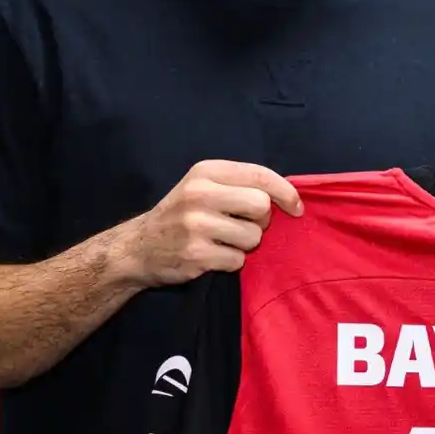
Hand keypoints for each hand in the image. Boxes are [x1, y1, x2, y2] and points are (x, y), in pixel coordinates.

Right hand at [118, 160, 303, 287]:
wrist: (138, 248)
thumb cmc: (180, 215)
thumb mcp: (202, 186)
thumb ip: (239, 184)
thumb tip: (288, 196)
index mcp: (205, 171)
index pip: (260, 175)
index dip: (285, 192)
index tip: (296, 207)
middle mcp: (200, 194)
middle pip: (261, 206)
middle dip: (261, 221)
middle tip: (244, 226)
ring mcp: (196, 224)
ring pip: (253, 237)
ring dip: (246, 245)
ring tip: (223, 241)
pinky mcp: (196, 253)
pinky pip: (238, 260)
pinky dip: (231, 262)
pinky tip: (212, 255)